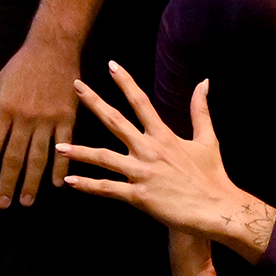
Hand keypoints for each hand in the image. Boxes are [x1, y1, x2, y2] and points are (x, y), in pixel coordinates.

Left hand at [0, 26, 81, 207]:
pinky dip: (61, 166)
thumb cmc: (21, 66)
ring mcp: (48, 118)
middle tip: (2, 204)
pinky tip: (57, 184)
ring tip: (26, 201)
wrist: (54, 47)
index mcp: (4, 109)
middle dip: (6, 182)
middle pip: (13, 156)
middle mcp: (24, 117)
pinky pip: (64, 146)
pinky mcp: (67, 117)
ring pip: (38, 156)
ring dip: (32, 181)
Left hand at [58, 65, 273, 251]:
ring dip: (80, 151)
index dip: (126, 82)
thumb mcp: (208, 140)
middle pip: (115, 121)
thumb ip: (200, 110)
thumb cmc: (212, 176)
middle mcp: (149, 150)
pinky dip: (88, 185)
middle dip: (94, 102)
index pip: (141, 102)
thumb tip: (203, 82)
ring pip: (104, 158)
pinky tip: (70, 180)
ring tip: (58, 146)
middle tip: (76, 87)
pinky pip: (108, 189)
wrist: (217, 209)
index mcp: (164, 136)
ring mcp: (142, 173)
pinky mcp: (139, 196)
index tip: (111, 65)